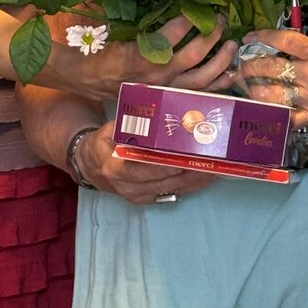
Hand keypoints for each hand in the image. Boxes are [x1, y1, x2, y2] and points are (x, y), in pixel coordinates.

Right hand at [77, 121, 215, 204]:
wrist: (89, 167)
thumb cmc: (102, 143)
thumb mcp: (108, 129)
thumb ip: (128, 123)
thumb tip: (152, 108)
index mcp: (115, 168)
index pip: (142, 169)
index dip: (163, 165)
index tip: (183, 159)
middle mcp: (128, 186)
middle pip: (163, 180)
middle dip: (189, 171)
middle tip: (212, 160)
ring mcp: (138, 196)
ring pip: (172, 189)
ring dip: (196, 180)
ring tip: (218, 167)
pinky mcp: (147, 199)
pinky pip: (172, 194)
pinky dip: (191, 186)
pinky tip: (207, 176)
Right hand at [79, 15, 237, 99]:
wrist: (82, 78)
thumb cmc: (94, 47)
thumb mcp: (106, 25)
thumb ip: (131, 11)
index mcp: (136, 58)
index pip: (170, 37)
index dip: (188, 20)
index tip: (198, 4)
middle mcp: (153, 78)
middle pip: (192, 57)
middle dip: (211, 35)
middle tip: (220, 18)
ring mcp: (162, 92)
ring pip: (200, 80)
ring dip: (220, 61)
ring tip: (232, 43)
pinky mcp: (167, 99)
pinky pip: (198, 95)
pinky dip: (217, 85)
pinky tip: (231, 72)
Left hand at [230, 28, 307, 133]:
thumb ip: (307, 50)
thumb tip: (279, 45)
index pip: (285, 41)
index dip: (263, 36)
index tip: (250, 36)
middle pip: (271, 68)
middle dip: (249, 64)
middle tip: (240, 62)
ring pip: (270, 94)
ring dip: (251, 89)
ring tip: (243, 83)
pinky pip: (283, 118)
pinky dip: (268, 114)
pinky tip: (256, 109)